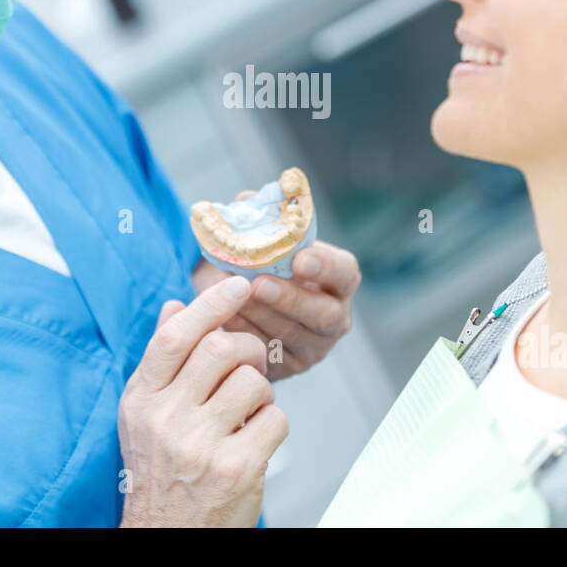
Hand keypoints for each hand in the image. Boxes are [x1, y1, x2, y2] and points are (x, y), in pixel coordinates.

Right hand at [118, 274, 288, 526]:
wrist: (167, 539)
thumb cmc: (162, 474)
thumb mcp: (146, 416)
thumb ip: (162, 360)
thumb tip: (175, 304)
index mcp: (141, 400)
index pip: (175, 336)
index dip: (210, 304)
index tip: (237, 285)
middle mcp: (165, 420)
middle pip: (221, 349)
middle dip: (249, 349)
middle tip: (251, 365)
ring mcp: (200, 445)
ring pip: (254, 381)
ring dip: (263, 390)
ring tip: (250, 410)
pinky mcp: (235, 468)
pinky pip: (275, 419)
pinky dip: (273, 424)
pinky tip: (256, 439)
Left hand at [193, 193, 360, 379]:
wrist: (242, 302)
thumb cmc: (262, 263)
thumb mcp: (263, 238)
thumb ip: (257, 215)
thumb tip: (245, 199)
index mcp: (339, 280)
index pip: (344, 273)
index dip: (325, 266)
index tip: (299, 257)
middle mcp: (335, 317)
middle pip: (323, 314)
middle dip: (289, 299)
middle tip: (257, 283)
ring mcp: (312, 347)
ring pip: (290, 337)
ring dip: (258, 315)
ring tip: (229, 296)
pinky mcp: (286, 368)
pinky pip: (266, 355)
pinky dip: (243, 335)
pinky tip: (222, 319)